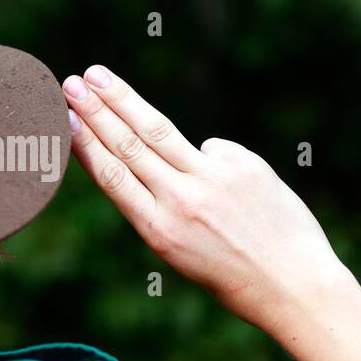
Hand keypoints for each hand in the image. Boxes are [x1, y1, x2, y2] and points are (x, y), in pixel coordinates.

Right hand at [63, 65, 352, 336]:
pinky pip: (213, 150)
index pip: (113, 176)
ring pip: (159, 131)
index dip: (85, 144)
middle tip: (71, 82)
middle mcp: (182, 201)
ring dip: (124, 99)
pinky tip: (228, 192)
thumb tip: (156, 152)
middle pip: (129, 144)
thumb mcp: (180, 252)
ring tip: (99, 75)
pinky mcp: (244, 164)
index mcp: (159, 231)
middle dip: (96, 110)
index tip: (65, 118)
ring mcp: (214, 178)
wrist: (295, 285)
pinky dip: (210, 159)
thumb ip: (162, 205)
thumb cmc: (234, 276)